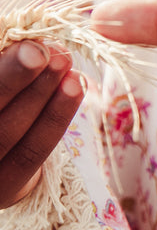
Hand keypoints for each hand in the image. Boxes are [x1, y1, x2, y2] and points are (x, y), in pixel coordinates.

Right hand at [0, 41, 84, 208]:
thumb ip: (3, 61)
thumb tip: (28, 41)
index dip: (2, 73)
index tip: (29, 44)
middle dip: (15, 79)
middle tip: (47, 51)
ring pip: (9, 134)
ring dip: (43, 96)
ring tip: (67, 65)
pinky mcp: (3, 188)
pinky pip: (32, 153)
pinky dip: (56, 118)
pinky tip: (75, 87)